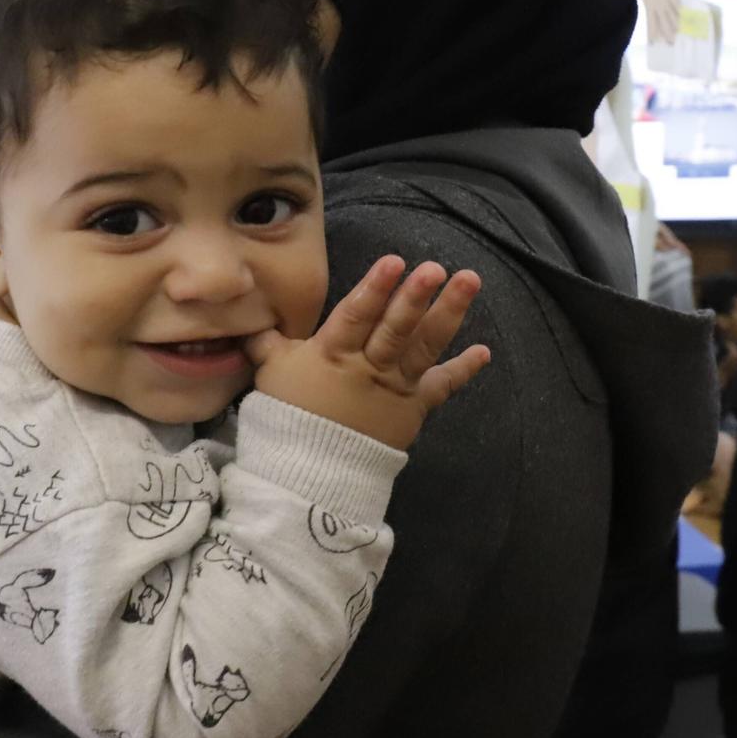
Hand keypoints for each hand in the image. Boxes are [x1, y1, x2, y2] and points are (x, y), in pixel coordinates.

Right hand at [246, 256, 490, 451]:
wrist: (308, 474)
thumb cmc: (288, 416)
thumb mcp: (271, 372)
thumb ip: (268, 339)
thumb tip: (252, 314)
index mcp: (332, 354)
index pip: (356, 316)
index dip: (375, 289)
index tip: (395, 262)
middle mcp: (369, 367)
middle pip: (395, 329)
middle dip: (415, 297)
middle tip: (436, 269)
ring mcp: (395, 388)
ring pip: (424, 347)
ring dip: (448, 314)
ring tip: (469, 283)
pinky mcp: (412, 409)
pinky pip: (441, 387)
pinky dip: (463, 369)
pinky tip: (484, 350)